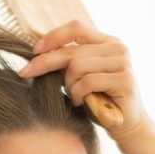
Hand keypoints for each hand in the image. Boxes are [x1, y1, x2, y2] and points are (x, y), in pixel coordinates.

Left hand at [17, 19, 152, 141]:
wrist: (127, 126)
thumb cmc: (100, 102)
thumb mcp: (82, 77)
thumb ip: (69, 62)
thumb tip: (38, 52)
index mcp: (107, 42)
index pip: (76, 28)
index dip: (53, 36)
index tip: (34, 50)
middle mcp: (117, 47)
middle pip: (71, 50)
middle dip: (45, 63)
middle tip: (26, 73)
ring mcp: (123, 62)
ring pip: (77, 66)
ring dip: (68, 85)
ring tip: (73, 96)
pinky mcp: (124, 79)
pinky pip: (88, 82)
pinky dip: (78, 94)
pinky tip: (80, 102)